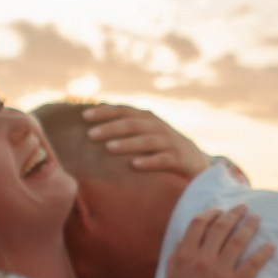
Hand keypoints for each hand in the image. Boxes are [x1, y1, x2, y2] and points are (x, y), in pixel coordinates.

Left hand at [81, 102, 210, 178]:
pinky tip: (134, 166)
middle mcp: (157, 127)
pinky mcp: (178, 159)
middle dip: (110, 128)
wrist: (194, 160)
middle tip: (90, 135)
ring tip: (108, 148)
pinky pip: (162, 160)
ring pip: (145, 141)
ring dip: (127, 144)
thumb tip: (91, 126)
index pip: (123, 111)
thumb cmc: (160, 146)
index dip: (104, 112)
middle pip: (131, 124)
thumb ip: (125, 126)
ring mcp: (168, 142)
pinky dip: (148, 162)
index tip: (84, 116)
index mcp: (146, 118)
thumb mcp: (144, 131)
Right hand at [159, 206, 271, 277]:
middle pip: (220, 227)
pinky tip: (272, 245)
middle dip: (233, 213)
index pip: (198, 224)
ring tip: (257, 218)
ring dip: (249, 225)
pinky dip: (264, 252)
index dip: (211, 213)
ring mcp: (219, 273)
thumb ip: (175, 256)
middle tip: (243, 207)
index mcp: (183, 257)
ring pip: (238, 240)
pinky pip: (253, 264)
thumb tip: (183, 237)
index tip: (220, 209)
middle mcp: (201, 260)